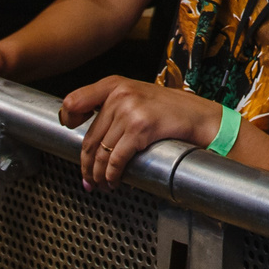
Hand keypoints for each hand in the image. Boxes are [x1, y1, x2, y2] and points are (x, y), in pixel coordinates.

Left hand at [58, 76, 221, 188]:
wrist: (201, 117)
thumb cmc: (170, 110)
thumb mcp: (138, 95)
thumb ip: (113, 104)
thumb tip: (88, 131)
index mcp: (114, 83)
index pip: (74, 101)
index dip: (68, 121)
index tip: (71, 134)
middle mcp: (119, 94)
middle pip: (89, 138)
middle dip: (86, 165)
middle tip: (88, 179)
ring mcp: (129, 110)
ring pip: (101, 153)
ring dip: (99, 175)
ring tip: (101, 184)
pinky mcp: (140, 128)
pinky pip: (116, 159)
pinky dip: (112, 176)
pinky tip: (115, 182)